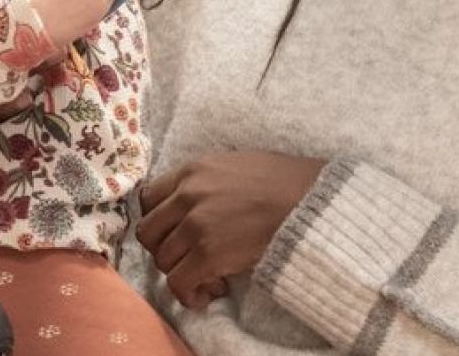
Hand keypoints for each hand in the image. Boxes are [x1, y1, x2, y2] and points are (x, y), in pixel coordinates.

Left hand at [136, 151, 324, 309]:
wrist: (310, 200)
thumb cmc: (283, 182)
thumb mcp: (235, 165)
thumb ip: (205, 181)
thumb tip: (194, 205)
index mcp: (193, 170)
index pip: (148, 198)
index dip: (158, 220)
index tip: (173, 233)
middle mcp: (188, 196)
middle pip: (148, 232)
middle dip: (164, 250)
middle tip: (188, 258)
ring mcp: (196, 226)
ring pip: (162, 261)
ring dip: (181, 274)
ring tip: (208, 277)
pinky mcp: (209, 255)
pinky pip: (178, 283)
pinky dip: (190, 294)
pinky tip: (211, 292)